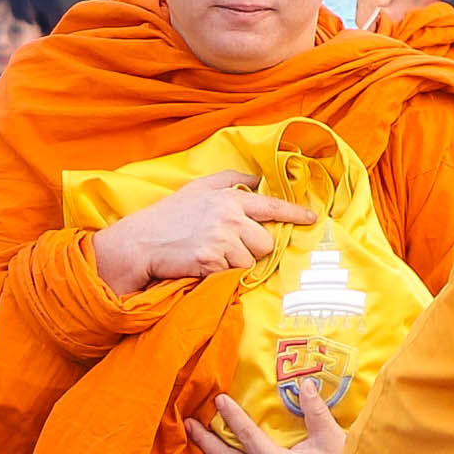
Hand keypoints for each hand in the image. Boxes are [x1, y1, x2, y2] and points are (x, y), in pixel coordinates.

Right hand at [90, 172, 317, 295]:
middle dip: (251, 248)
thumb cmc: (168, 215)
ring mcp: (222, 240)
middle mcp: (230, 217)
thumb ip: (229, 180)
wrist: (141, 242)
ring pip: (250, 261)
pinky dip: (220, 274)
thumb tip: (255, 179)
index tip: (312, 218)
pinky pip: (232, 274)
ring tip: (210, 255)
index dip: (294, 212)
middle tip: (226, 246)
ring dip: (234, 263)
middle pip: (265, 242)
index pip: (271, 205)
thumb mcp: (198, 188)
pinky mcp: (213, 261)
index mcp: (229, 198)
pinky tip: (202, 265)